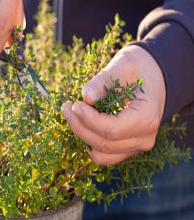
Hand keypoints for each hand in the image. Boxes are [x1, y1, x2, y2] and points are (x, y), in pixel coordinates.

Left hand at [61, 45, 165, 164]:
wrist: (154, 76)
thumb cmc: (138, 68)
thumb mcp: (123, 64)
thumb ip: (103, 81)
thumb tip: (87, 97)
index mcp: (147, 117)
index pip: (112, 130)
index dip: (88, 120)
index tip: (74, 104)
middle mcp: (145, 138)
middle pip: (104, 143)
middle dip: (79, 126)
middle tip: (65, 107)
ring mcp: (137, 146)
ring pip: (102, 155)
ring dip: (82, 135)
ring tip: (71, 114)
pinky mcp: (127, 149)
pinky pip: (104, 155)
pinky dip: (88, 141)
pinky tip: (81, 123)